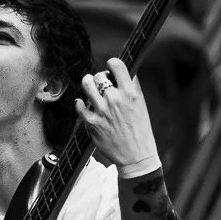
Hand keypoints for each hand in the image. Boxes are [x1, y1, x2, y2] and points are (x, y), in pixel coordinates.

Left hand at [75, 58, 159, 173]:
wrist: (136, 156)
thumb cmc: (140, 131)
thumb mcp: (141, 106)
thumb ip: (131, 89)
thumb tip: (123, 73)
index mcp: (130, 93)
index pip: (117, 65)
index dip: (112, 63)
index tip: (110, 65)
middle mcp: (115, 99)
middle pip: (99, 76)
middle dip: (99, 77)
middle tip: (100, 82)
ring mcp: (102, 111)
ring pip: (87, 85)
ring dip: (87, 83)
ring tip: (88, 84)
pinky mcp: (92, 123)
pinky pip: (80, 106)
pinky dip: (80, 103)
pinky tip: (82, 104)